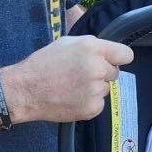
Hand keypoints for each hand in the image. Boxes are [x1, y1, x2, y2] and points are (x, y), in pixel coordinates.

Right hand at [0, 35, 133, 123]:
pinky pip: (99, 104)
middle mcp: (98, 68)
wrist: (25, 90)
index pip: (126, 54)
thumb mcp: (67, 43)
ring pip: (105, 89)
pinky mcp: (92, 108)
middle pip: (115, 73)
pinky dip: (88, 102)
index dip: (118, 58)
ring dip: (94, 88)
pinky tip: (72, 98)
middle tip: (81, 74)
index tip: (112, 61)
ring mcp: (95, 90)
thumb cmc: (43, 64)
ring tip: (72, 87)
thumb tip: (109, 53)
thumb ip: (92, 45)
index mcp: (93, 48)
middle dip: (102, 73)